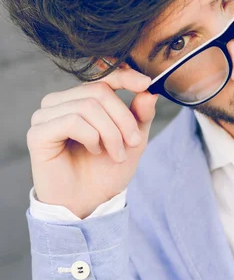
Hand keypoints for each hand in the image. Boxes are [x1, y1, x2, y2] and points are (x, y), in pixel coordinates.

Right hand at [27, 68, 158, 217]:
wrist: (90, 203)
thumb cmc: (107, 170)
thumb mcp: (133, 140)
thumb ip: (140, 115)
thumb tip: (150, 90)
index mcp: (79, 98)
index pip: (103, 77)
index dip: (125, 77)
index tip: (147, 84)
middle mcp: (59, 102)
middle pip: (99, 92)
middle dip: (123, 119)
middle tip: (134, 142)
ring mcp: (45, 116)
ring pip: (87, 106)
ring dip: (110, 132)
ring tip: (116, 153)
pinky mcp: (38, 133)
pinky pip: (71, 121)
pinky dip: (91, 137)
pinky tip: (95, 151)